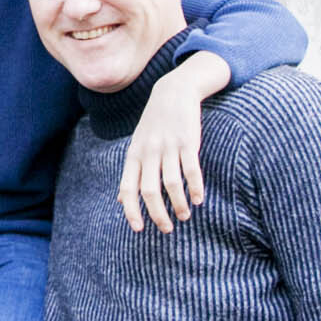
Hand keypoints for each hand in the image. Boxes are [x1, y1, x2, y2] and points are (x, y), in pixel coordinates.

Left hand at [119, 61, 211, 233]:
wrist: (174, 91)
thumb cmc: (154, 124)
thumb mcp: (137, 145)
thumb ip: (131, 173)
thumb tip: (121, 200)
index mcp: (135, 155)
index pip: (129, 188)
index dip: (132, 211)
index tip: (139, 229)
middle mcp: (149, 152)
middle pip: (150, 191)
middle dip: (158, 214)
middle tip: (167, 229)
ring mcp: (168, 146)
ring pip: (172, 184)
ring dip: (178, 204)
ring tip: (184, 216)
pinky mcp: (188, 141)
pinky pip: (191, 170)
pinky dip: (195, 187)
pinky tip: (198, 199)